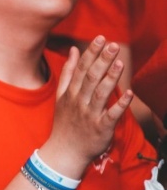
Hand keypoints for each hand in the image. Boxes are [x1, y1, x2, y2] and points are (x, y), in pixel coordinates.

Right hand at [44, 36, 132, 175]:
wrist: (64, 152)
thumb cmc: (65, 123)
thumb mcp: (61, 96)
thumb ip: (68, 72)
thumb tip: (73, 50)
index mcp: (70, 93)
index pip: (80, 69)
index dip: (91, 53)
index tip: (101, 38)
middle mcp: (79, 102)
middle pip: (90, 78)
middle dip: (102, 61)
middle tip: (113, 45)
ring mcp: (89, 115)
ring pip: (100, 93)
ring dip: (110, 78)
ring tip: (120, 62)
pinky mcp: (100, 128)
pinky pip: (111, 115)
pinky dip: (120, 104)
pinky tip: (129, 93)